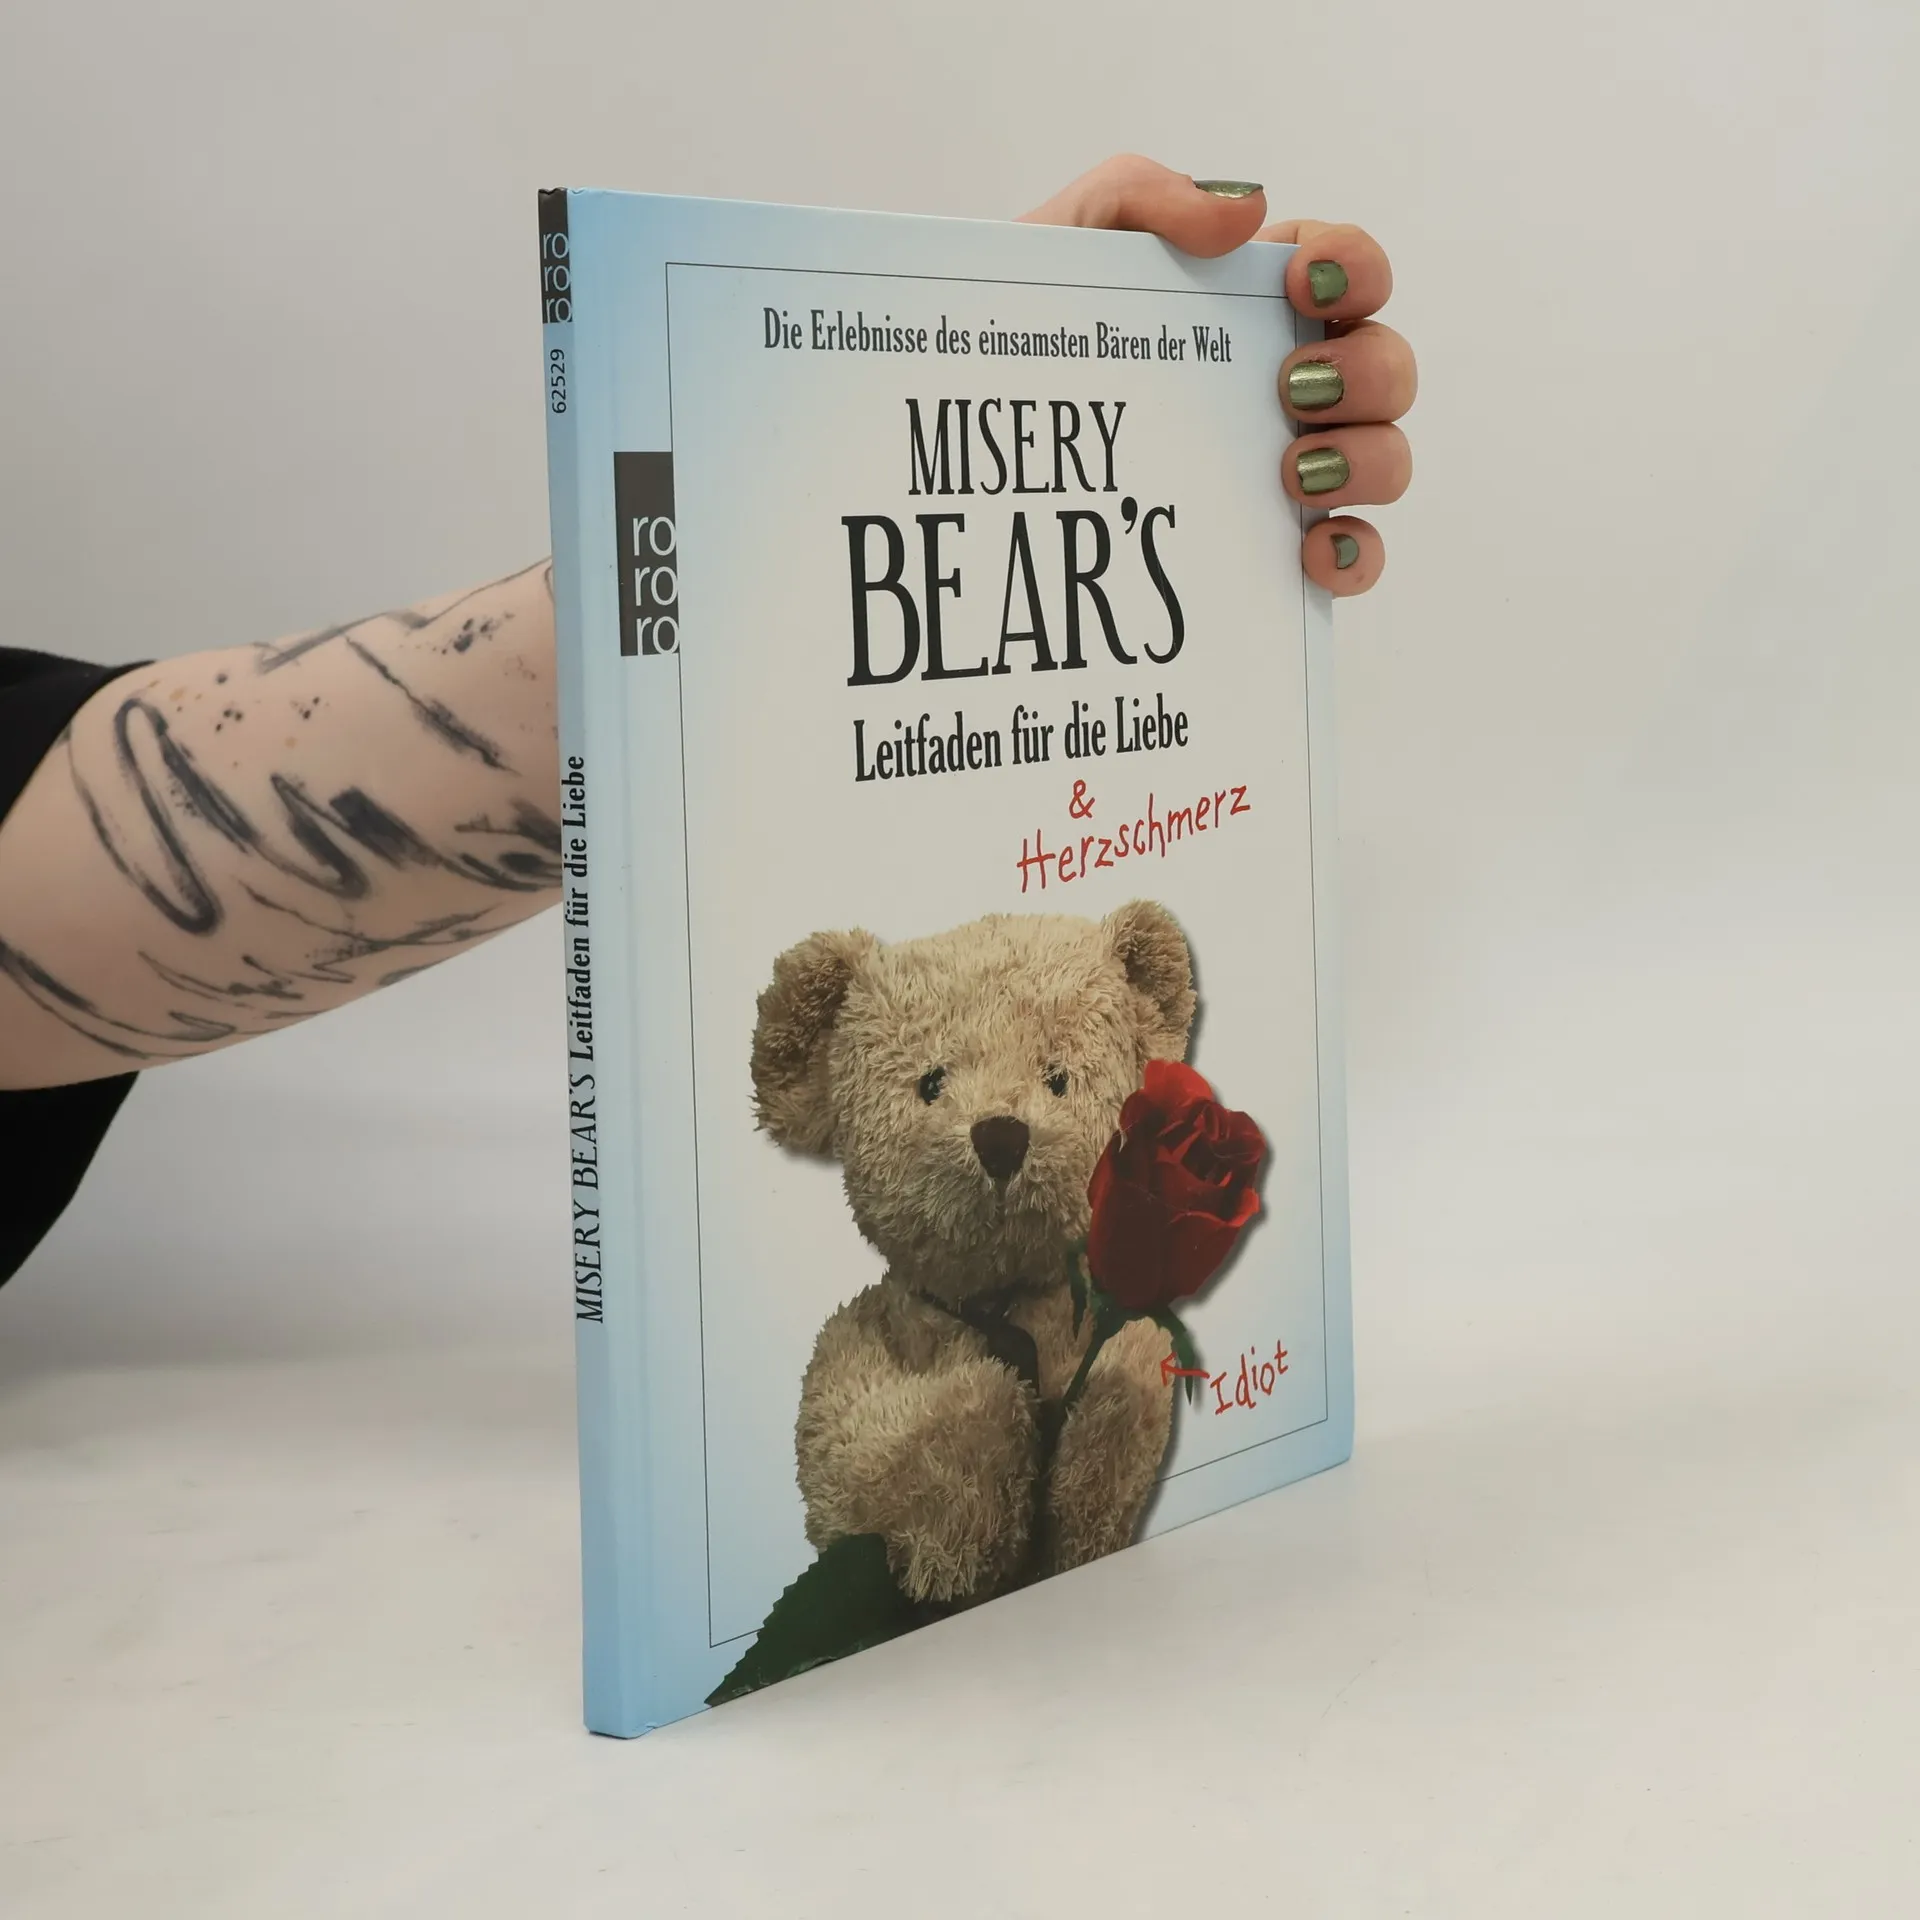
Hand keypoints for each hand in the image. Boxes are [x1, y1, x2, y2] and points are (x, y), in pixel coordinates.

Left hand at [1021, 155, 1412, 596]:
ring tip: (1292, 474)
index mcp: (1257, 304)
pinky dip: (1354, 556)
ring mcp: (1295, 470)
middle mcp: (1294, 384)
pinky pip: (1355, 558)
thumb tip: (1248, 208)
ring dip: (1365, 459)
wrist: (974, 436)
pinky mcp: (1278, 551)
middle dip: (1364, 371)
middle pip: (1387, 367)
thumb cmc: (1029, 334)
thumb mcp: (1064, 243)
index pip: (1350, 268)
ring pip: (1387, 460)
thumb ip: (1141, 193)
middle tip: (1292, 387)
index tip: (1304, 281)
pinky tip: (1310, 554)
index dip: (1355, 264)